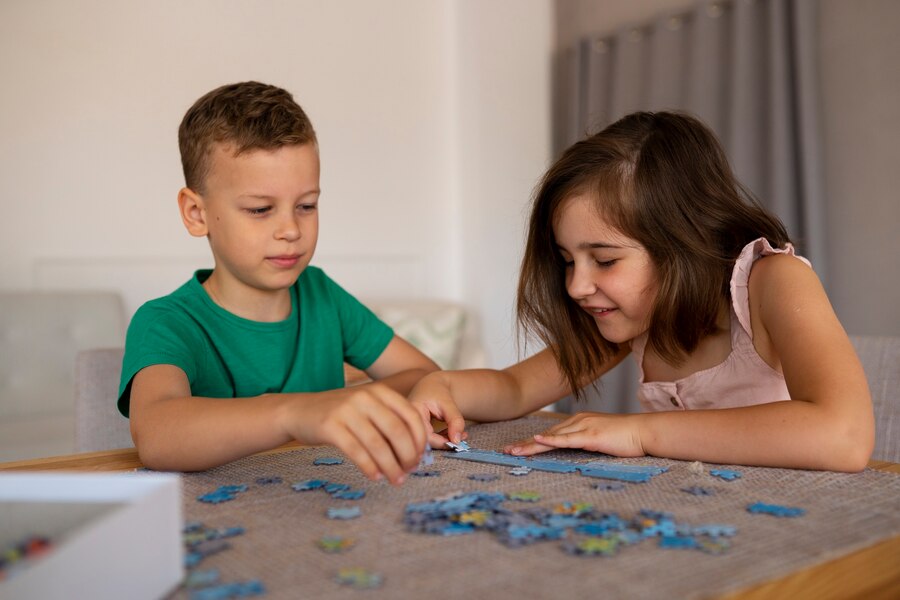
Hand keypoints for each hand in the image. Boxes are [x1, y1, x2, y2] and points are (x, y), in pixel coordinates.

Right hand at [278, 382, 425, 484]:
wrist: (298, 410)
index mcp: (380, 392)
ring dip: (391, 467)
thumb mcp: (367, 408)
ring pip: (378, 444)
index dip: (420, 440)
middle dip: (408, 455)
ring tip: (396, 480)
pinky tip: (375, 476)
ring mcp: (347, 410)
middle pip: (397, 431)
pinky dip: (370, 467)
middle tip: (409, 471)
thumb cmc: (340, 414)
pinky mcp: (330, 426)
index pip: (411, 415)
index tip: (421, 458)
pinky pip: (356, 452)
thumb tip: (418, 451)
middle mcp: (365, 397)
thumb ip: (390, 421)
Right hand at [407, 374, 467, 448]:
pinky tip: (452, 433)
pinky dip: (441, 438)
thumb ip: (454, 420)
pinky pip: (428, 439)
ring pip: (427, 442)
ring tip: (462, 435)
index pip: (425, 436)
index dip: (442, 442)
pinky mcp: (415, 430)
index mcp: (412, 412)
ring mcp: (410, 427)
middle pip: (424, 441)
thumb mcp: (448, 403)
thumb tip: (457, 441)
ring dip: (444, 441)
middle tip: (463, 438)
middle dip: (445, 442)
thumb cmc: (437, 390)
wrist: (430, 385)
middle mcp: (408, 422)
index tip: (458, 441)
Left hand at [503, 412, 645, 457]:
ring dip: (531, 445)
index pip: (551, 434)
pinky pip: (567, 439)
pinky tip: (537, 441)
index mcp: (579, 422)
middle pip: (546, 435)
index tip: (516, 448)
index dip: (532, 442)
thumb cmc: (626, 438)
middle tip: (506, 451)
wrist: (645, 431)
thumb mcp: (601, 440)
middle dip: (525, 444)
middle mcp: (578, 421)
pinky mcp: (591, 436)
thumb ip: (587, 443)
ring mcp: (584, 427)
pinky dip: (551, 441)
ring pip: (551, 437)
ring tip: (513, 452)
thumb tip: (575, 453)